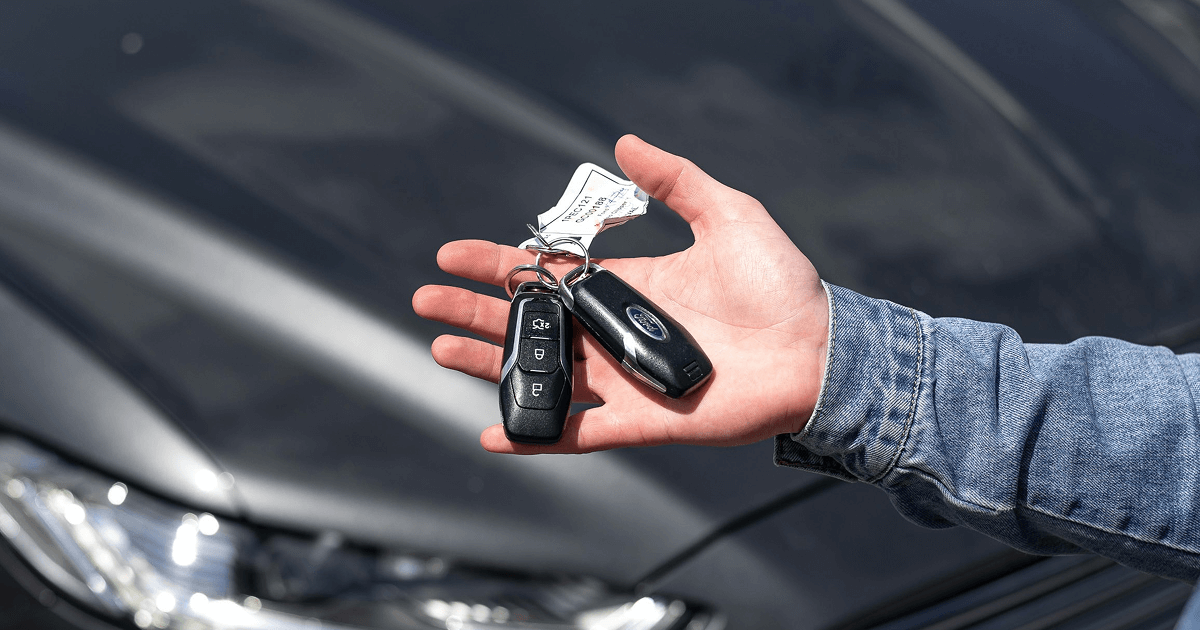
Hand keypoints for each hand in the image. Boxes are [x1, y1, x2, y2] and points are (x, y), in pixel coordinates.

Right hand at [412, 135, 828, 453]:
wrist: (819, 352)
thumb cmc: (780, 286)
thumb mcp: (728, 214)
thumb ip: (676, 181)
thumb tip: (626, 143)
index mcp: (629, 286)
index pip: (548, 274)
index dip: (498, 263)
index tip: (452, 254)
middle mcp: (617, 332)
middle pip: (531, 323)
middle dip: (476, 311)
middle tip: (427, 302)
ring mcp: (625, 378)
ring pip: (543, 374)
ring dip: (491, 364)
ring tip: (442, 347)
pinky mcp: (642, 421)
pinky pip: (579, 434)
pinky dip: (536, 435)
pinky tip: (495, 430)